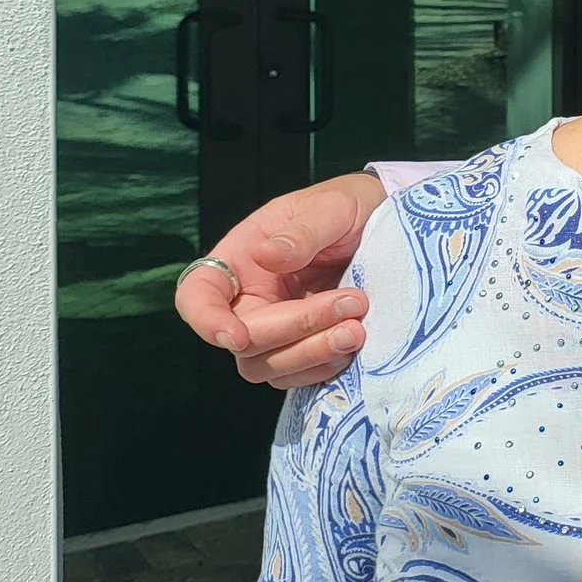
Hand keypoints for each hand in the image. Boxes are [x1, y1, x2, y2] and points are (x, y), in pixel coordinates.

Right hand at [173, 173, 384, 387]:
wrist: (384, 225)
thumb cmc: (345, 207)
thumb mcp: (330, 206)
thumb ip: (301, 231)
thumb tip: (266, 256)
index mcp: (240, 259)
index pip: (197, 295)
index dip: (206, 320)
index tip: (236, 337)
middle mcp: (249, 299)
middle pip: (243, 341)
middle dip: (296, 329)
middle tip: (354, 303)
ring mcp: (276, 328)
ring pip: (269, 366)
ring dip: (312, 354)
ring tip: (358, 329)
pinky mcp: (305, 347)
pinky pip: (299, 375)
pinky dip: (325, 367)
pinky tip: (356, 344)